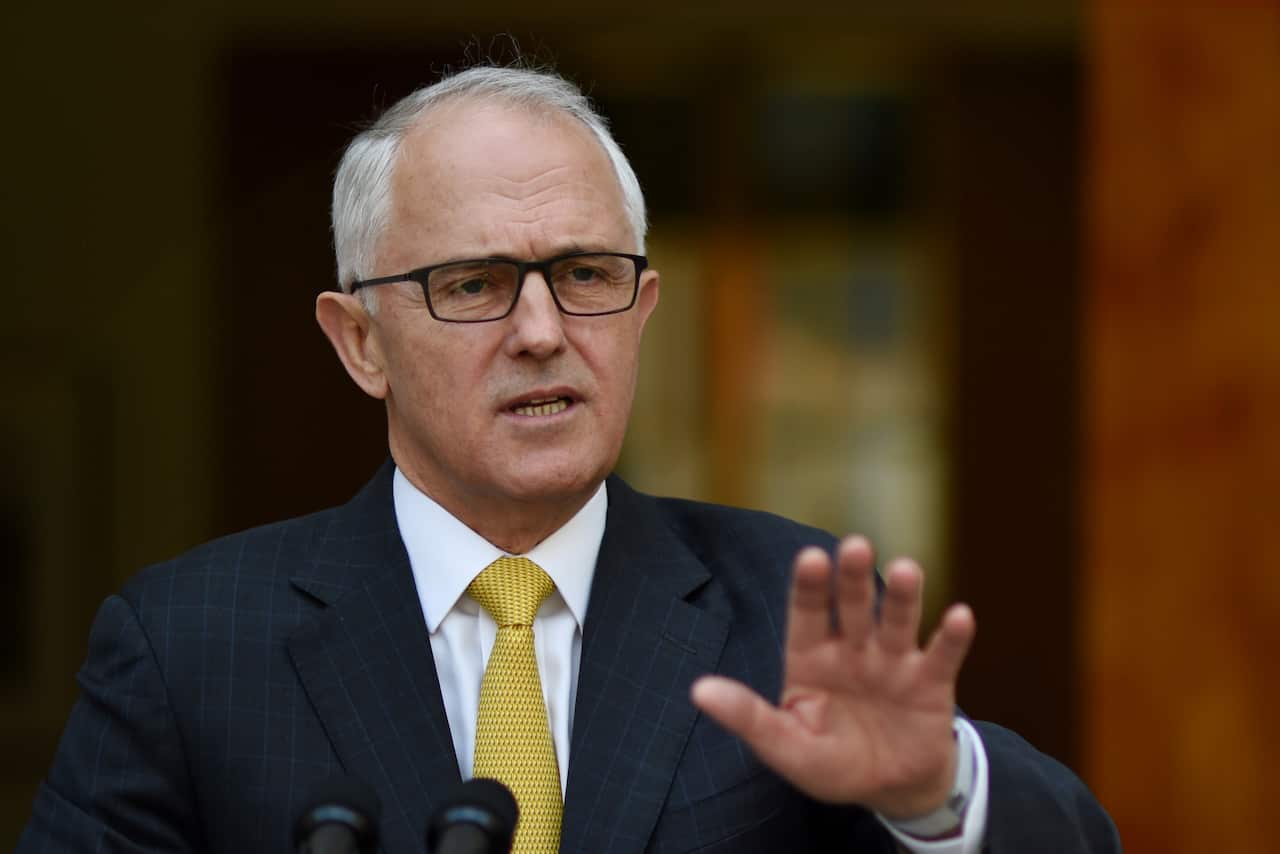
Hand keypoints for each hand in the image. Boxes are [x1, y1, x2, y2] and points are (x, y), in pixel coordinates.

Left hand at [690, 535, 975, 818]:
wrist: (891, 789)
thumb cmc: (831, 762)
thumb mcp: (785, 745)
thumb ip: (748, 716)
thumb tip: (699, 690)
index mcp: (811, 658)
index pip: (808, 615)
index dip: (810, 587)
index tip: (811, 557)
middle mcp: (853, 650)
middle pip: (854, 606)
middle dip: (854, 577)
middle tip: (856, 545)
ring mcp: (893, 662)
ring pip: (897, 621)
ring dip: (904, 596)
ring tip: (908, 569)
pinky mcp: (932, 683)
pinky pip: (943, 656)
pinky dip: (952, 636)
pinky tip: (960, 615)